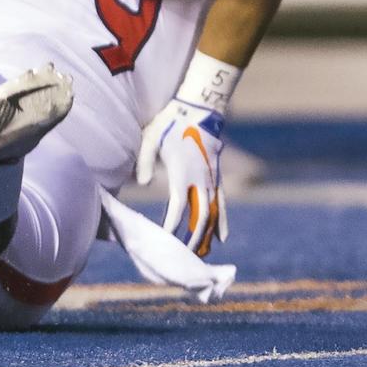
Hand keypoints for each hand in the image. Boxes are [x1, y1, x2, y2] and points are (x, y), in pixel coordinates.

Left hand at [136, 99, 227, 255]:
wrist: (198, 109)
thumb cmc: (170, 123)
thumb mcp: (150, 138)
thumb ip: (144, 161)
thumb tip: (142, 184)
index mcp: (182, 172)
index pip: (178, 208)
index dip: (172, 226)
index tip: (165, 239)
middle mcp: (200, 179)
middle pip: (200, 217)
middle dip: (193, 239)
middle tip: (185, 257)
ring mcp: (211, 179)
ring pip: (213, 214)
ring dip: (208, 235)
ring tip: (202, 254)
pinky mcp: (217, 176)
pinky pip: (222, 204)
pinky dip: (223, 221)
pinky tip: (222, 237)